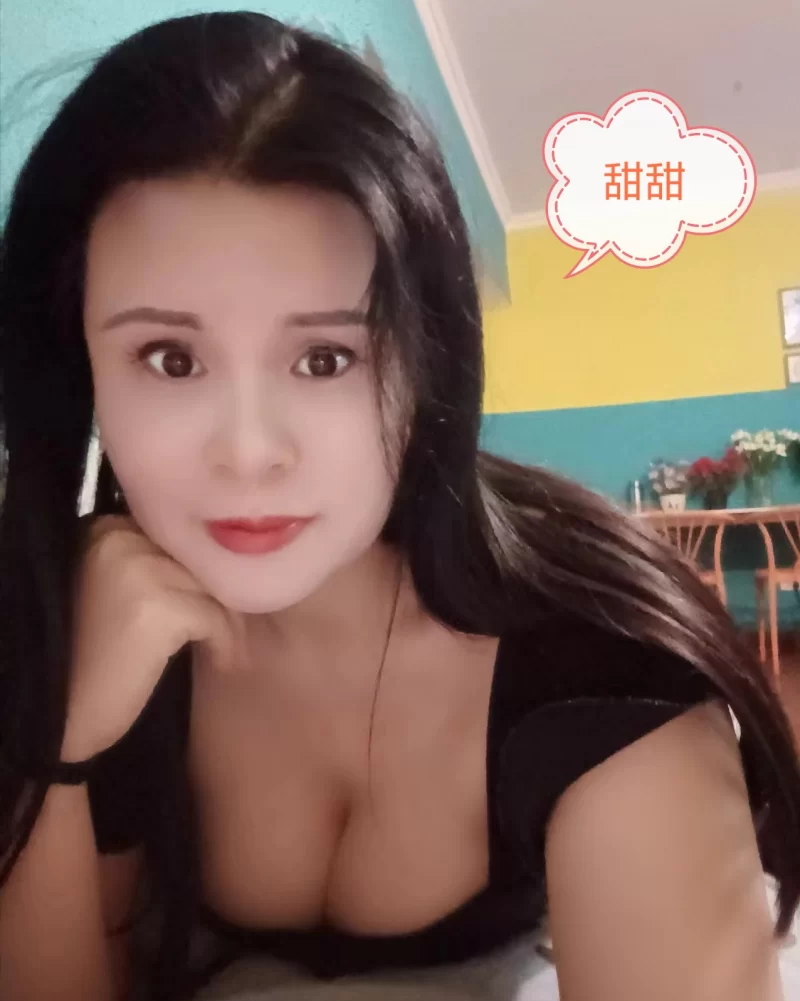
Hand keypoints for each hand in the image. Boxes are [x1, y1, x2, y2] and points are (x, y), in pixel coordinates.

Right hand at [61, 515, 244, 761]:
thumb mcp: (119, 593)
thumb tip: (221, 561)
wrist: (56, 713)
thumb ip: (156, 566)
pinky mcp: (156, 607)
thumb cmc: (90, 659)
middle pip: (199, 558)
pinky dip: (223, 643)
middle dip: (220, 596)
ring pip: (213, 586)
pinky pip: (214, 618)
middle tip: (231, 630)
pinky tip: (221, 663)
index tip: (217, 603)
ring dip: (227, 621)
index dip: (203, 570)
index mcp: (105, 530)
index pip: (180, 536)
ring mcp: (137, 570)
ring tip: (228, 649)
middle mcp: (119, 539)